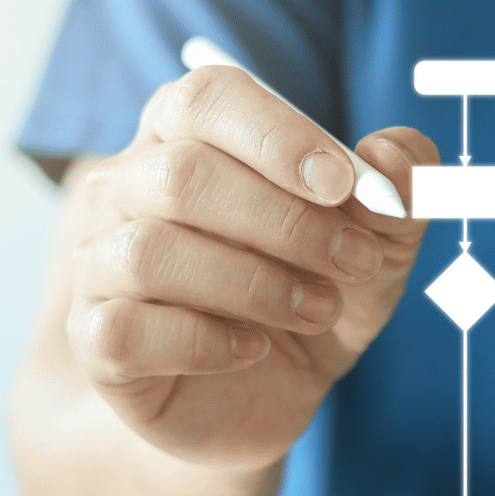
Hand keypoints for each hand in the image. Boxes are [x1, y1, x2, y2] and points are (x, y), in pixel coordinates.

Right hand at [67, 65, 437, 468]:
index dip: (279, 135)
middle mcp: (128, 187)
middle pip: (183, 175)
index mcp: (189, 136)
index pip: (206, 97)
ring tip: (318, 308)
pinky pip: (125, 329)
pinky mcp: (95, 339)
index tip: (346, 182)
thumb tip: (392, 155)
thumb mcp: (377, 246)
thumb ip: (399, 192)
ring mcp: (101, 263)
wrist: (265, 398)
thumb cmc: (310, 298)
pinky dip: (204, 341)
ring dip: (256, 284)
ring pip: (152, 251)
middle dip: (288, 222)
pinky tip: (253, 348)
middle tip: (356, 262)